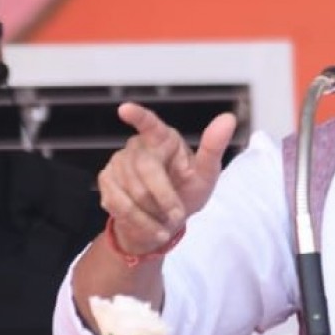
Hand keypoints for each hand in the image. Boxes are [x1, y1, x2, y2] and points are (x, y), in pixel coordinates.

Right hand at [98, 102, 236, 256]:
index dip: (138, 117)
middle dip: (163, 196)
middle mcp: (137, 146)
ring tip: (164, 219)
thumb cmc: (186, 192)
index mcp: (163, 138)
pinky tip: (151, 226)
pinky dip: (139, 222)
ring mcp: (117, 163)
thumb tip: (228, 118)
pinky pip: (118, 204)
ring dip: (152, 212)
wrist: (164, 222)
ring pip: (131, 191)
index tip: (125, 109)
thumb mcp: (206, 174)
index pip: (150, 124)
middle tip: (177, 215)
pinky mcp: (105, 182)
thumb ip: (214, 147)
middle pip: (145, 168)